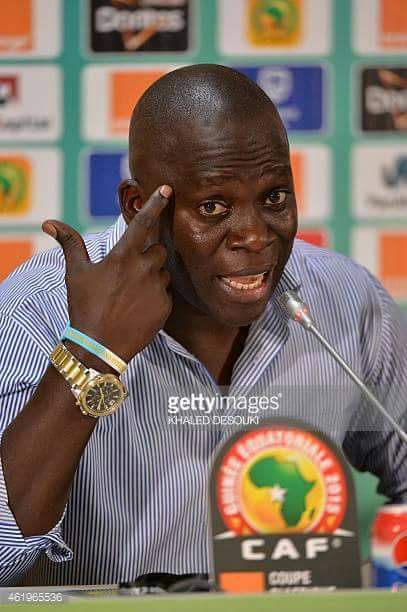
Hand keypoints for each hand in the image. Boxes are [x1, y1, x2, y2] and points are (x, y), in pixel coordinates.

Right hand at [42, 185, 172, 361]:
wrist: (99, 346)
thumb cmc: (85, 306)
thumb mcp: (76, 273)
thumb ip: (70, 243)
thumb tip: (50, 223)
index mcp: (123, 255)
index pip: (143, 222)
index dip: (155, 204)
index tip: (167, 189)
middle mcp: (145, 268)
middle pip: (159, 249)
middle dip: (149, 255)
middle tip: (130, 272)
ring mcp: (157, 288)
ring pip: (163, 272)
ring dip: (153, 276)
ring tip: (131, 294)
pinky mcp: (165, 307)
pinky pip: (166, 294)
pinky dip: (155, 297)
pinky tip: (138, 308)